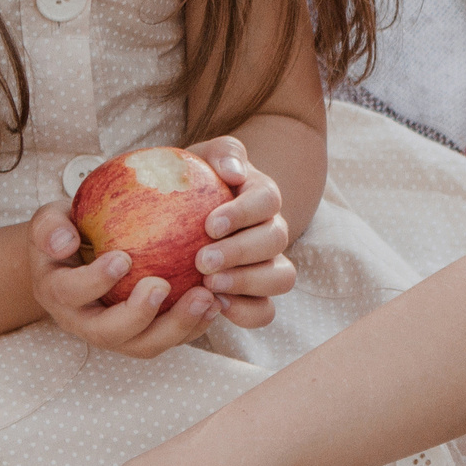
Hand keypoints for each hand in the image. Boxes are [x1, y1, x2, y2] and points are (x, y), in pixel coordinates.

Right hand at [27, 198, 221, 356]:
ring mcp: (116, 334)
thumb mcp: (50, 221)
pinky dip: (195, 326)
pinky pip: (169, 339)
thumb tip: (64, 241)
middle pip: (109, 333)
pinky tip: (217, 301)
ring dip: (177, 326)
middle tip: (163, 285)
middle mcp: (84, 322)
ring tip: (206, 297)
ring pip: (144, 345)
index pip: (70, 293)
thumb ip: (50, 227)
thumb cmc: (68, 232)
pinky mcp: (144, 335)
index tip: (122, 258)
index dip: (94, 281)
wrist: (78, 260)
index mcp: (58, 293)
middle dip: (139, 315)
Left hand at [184, 135, 294, 328]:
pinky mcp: (256, 295)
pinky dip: (246, 312)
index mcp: (262, 197)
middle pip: (275, 241)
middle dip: (241, 252)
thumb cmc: (192, 181)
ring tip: (209, 285)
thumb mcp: (202, 156)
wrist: (185, 215)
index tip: (210, 225)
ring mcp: (268, 264)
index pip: (267, 200)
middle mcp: (272, 231)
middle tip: (202, 261)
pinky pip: (264, 310)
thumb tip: (233, 172)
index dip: (243, 214)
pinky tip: (214, 306)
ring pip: (281, 277)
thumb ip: (222, 153)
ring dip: (247, 283)